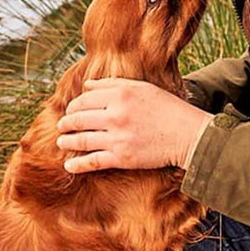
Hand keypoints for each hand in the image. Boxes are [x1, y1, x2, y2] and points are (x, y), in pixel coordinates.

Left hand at [56, 78, 212, 172]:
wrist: (188, 135)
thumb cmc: (168, 109)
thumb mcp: (142, 88)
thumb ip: (113, 85)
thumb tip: (88, 85)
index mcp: (120, 94)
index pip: (85, 99)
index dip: (74, 106)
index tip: (71, 110)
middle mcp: (115, 114)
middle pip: (79, 118)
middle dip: (66, 123)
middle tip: (62, 126)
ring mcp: (117, 137)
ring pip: (82, 140)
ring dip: (67, 141)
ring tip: (61, 142)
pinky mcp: (121, 158)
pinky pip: (92, 161)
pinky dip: (77, 164)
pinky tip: (69, 165)